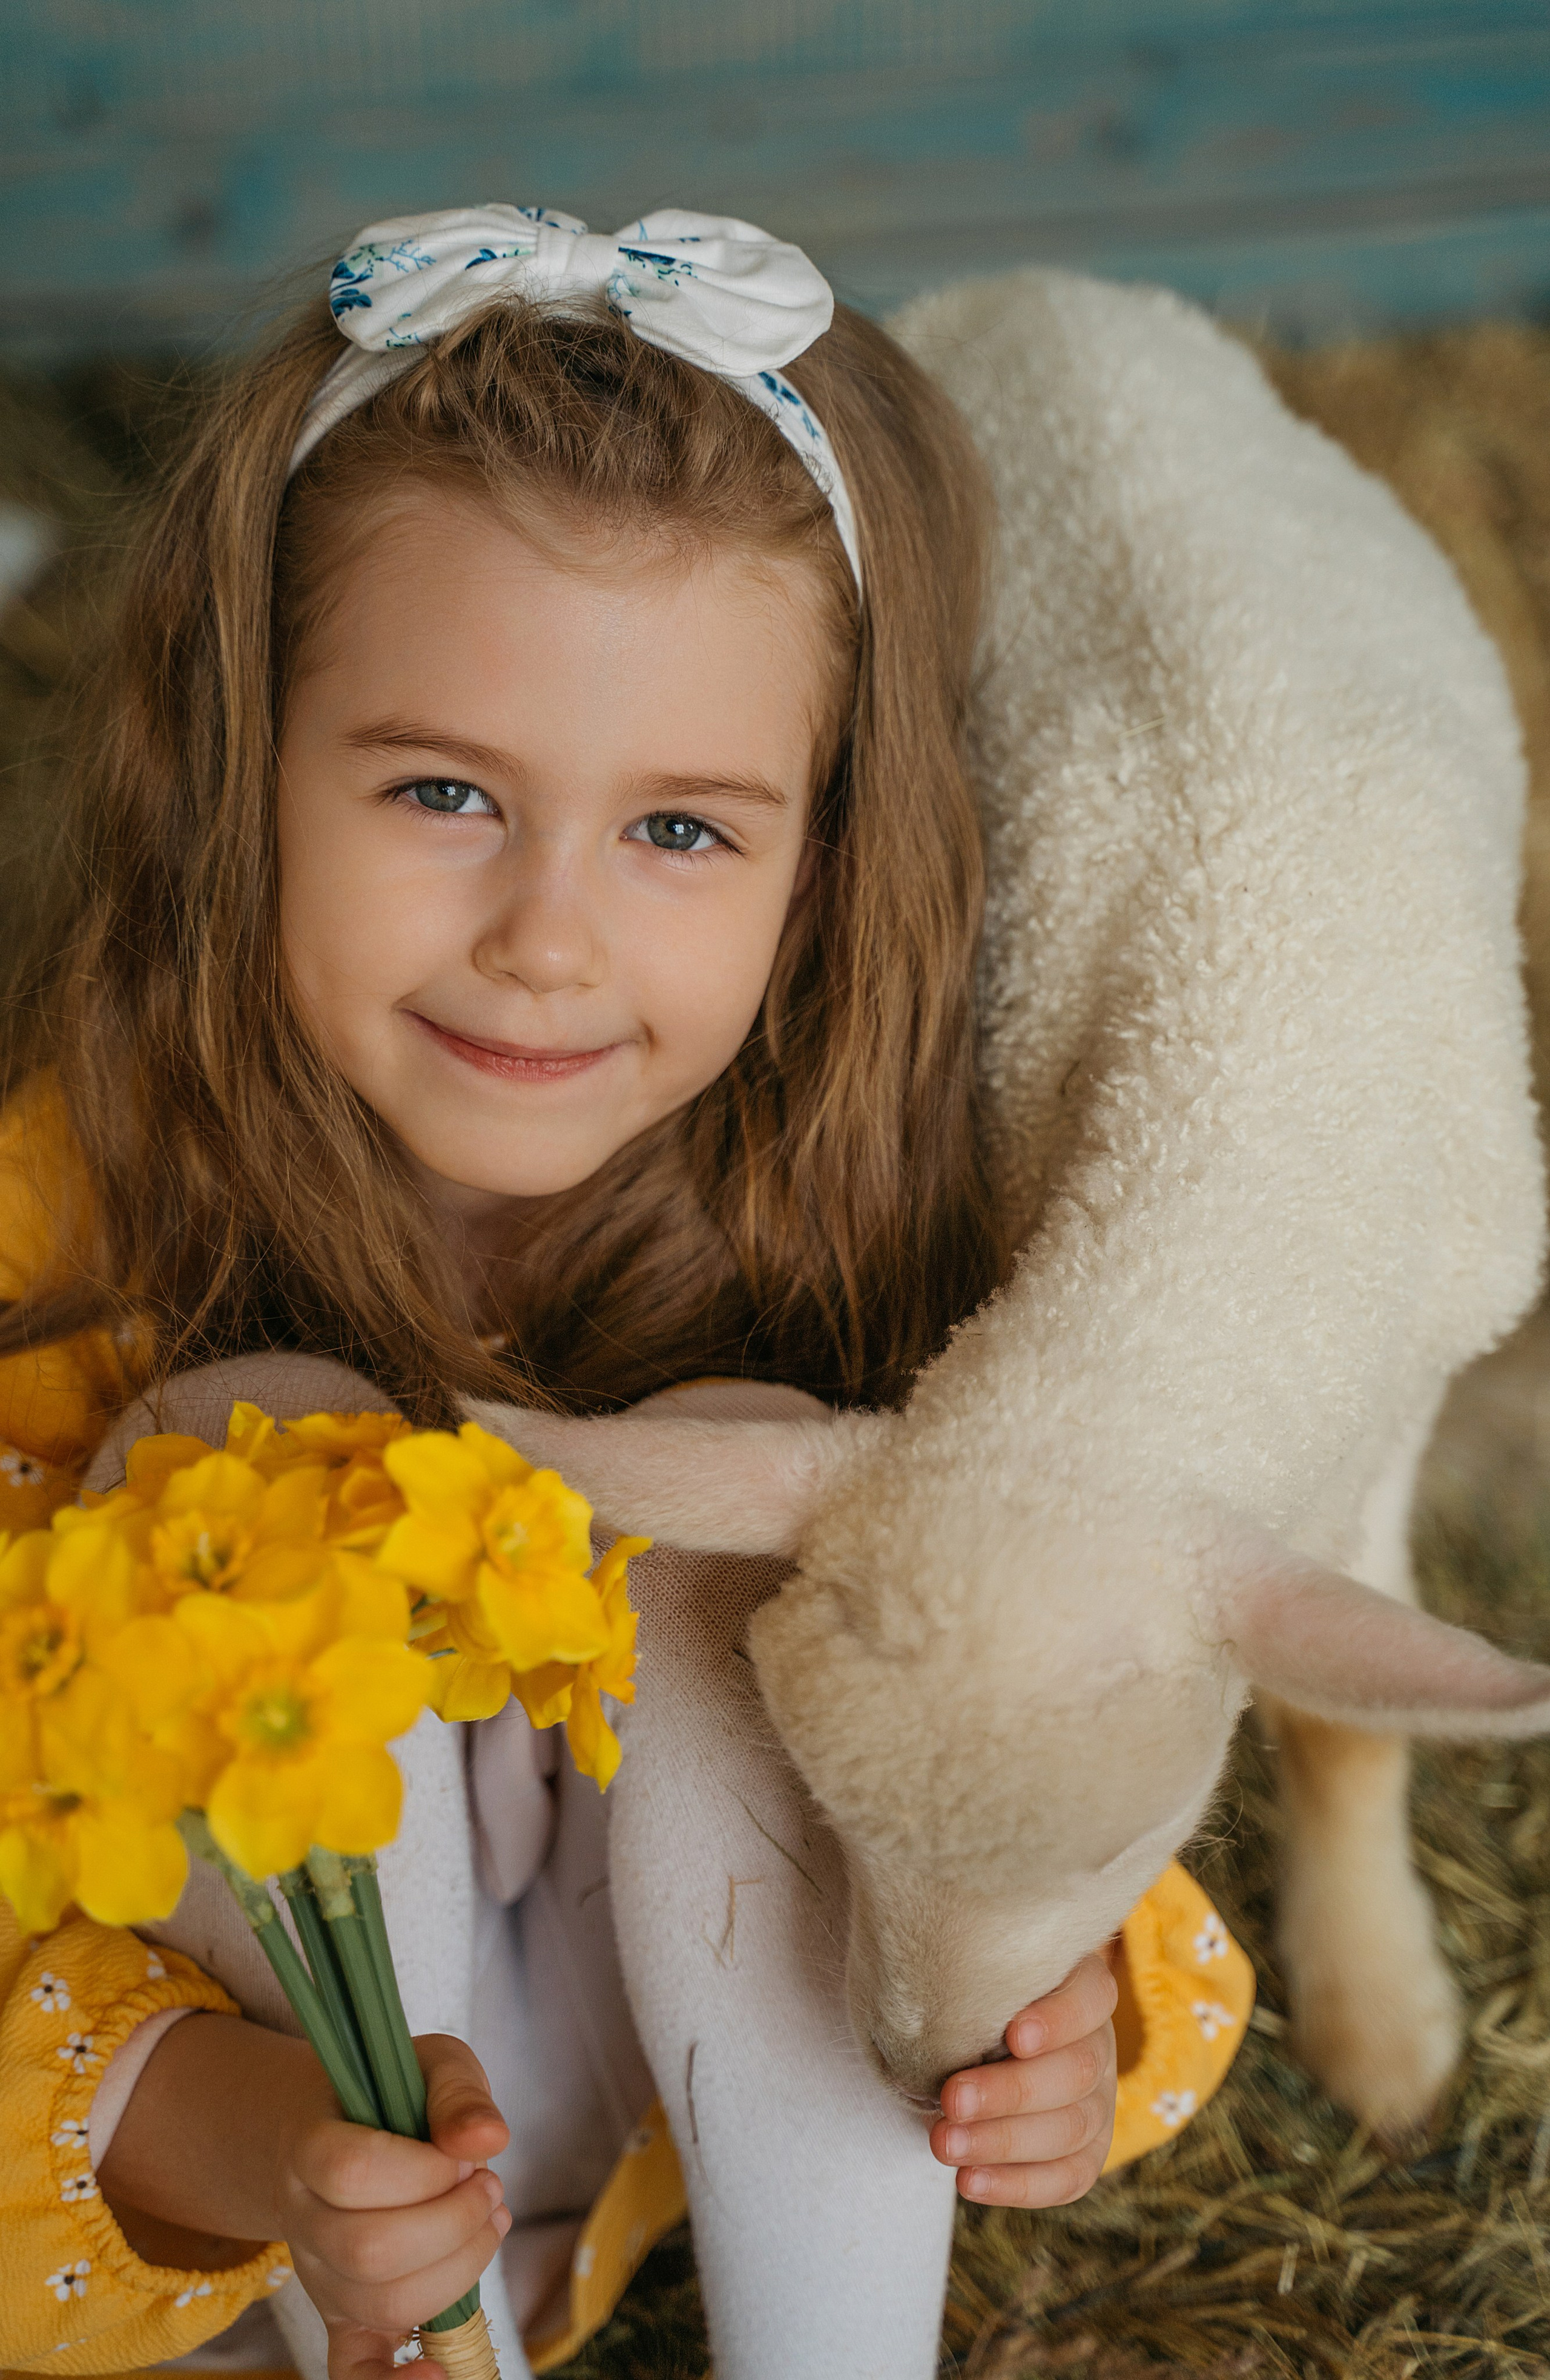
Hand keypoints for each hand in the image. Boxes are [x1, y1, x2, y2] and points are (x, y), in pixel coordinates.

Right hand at [289, 2034, 511, 2379]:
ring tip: (488, 2221)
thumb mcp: (430, 2064)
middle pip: (370, 2249)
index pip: (353, 2171)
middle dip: (454, 2221)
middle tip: (489, 2187)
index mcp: (308, 2149)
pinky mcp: (341, 2318)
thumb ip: (457, 2092)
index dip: (425, 2168)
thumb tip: (487, 2138)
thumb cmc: (391, 2097)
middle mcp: (302, 2223)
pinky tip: (440, 2373)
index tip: (466, 2153)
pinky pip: (353, 2373)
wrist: (337, 2132)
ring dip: (458, 2268)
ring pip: (381, 2302)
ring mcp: (319, 2278)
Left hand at [928, 1947, 1117, 2204]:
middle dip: (1010, 2092)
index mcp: (1081, 1990)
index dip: (1058, 2020)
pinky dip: (1016, 2184)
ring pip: (1071, 2130)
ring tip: (945, 2144)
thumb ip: (973, 1993)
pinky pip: (1066, 2178)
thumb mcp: (977, 1984)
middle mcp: (1098, 2045)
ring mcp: (1099, 2102)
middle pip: (1076, 2072)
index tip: (1013, 2035)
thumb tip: (936, 2018)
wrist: (977, 2046)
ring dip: (1003, 2142)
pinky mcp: (1087, 2152)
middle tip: (952, 2100)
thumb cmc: (973, 2001)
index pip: (1091, 1998)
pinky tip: (969, 2181)